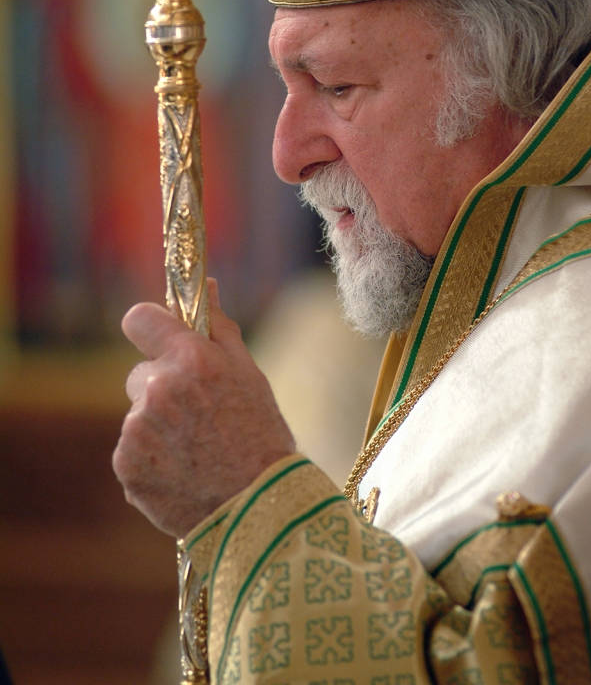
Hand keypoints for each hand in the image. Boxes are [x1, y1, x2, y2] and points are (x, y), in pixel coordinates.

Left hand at [113, 280, 295, 537]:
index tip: (160, 340)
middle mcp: (157, 388)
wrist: (258, 508)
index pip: (138, 318)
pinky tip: (183, 470)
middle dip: (163, 387)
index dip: (150, 328)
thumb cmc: (261, 434)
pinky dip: (151, 458)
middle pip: (141, 373)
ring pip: (138, 414)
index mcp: (190, 359)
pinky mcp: (126, 465)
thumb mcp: (249, 373)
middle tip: (199, 415)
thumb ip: (219, 327)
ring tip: (196, 448)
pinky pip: (132, 449)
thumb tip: (206, 285)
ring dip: (158, 425)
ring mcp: (137, 429)